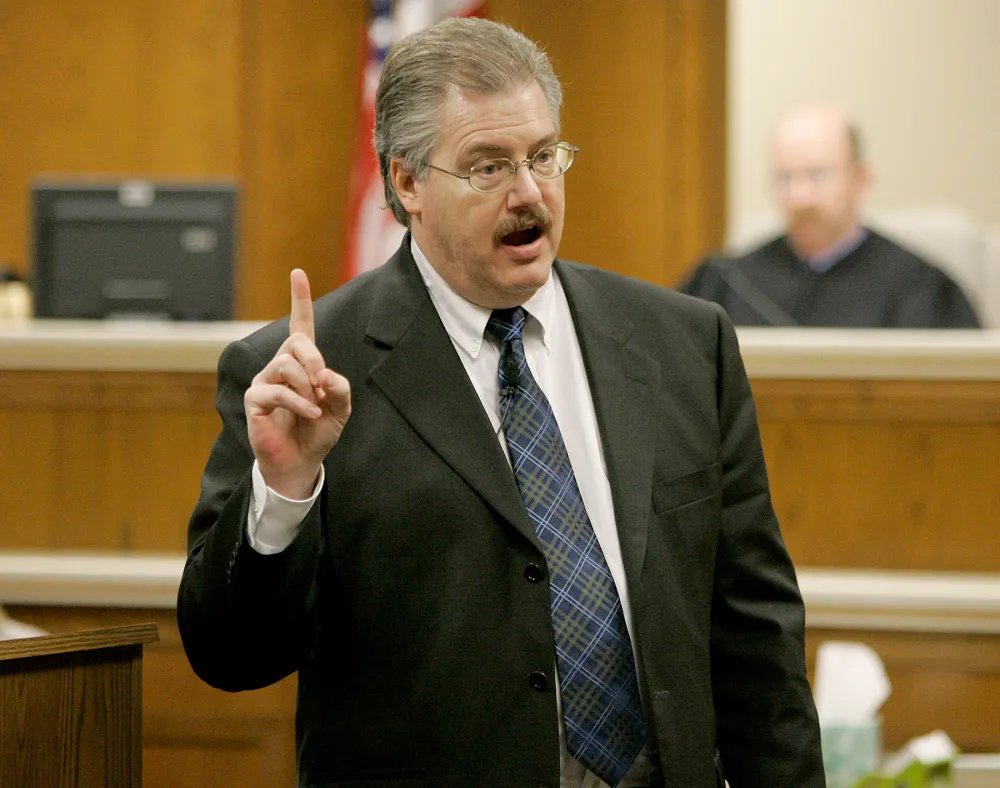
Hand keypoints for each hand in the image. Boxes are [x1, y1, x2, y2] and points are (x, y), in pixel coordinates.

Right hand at [245, 269, 350, 498]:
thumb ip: (339, 387)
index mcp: (302, 363)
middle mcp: (280, 366)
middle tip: (322, 385)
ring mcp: (265, 381)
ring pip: (286, 365)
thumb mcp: (340, 409)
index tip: (298, 273)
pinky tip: (309, 414)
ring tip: (313, 407)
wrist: (301, 461)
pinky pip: (276, 391)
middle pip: (296, 342)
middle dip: (314, 360)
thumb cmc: (318, 432)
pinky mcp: (255, 399)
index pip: (299, 325)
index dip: (299, 300)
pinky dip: (298, 403)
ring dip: (306, 387)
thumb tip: (324, 374)